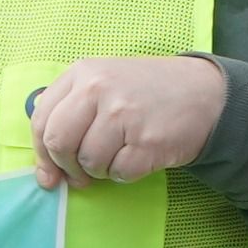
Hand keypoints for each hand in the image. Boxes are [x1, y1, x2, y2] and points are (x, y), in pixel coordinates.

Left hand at [27, 54, 228, 187]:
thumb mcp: (103, 82)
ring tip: (118, 154)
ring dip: (100, 170)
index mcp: (83, 73)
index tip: (49, 172)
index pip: (41, 120)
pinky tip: (138, 156)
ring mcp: (123, 114)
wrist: (206, 94)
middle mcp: (99, 89)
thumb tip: (43, 163)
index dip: (42, 154)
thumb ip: (69, 110)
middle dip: (66, 167)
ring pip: (88, 162)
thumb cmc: (147, 92)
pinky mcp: (147, 140)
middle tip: (80, 174)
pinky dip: (124, 174)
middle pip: (58, 143)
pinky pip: (118, 173)